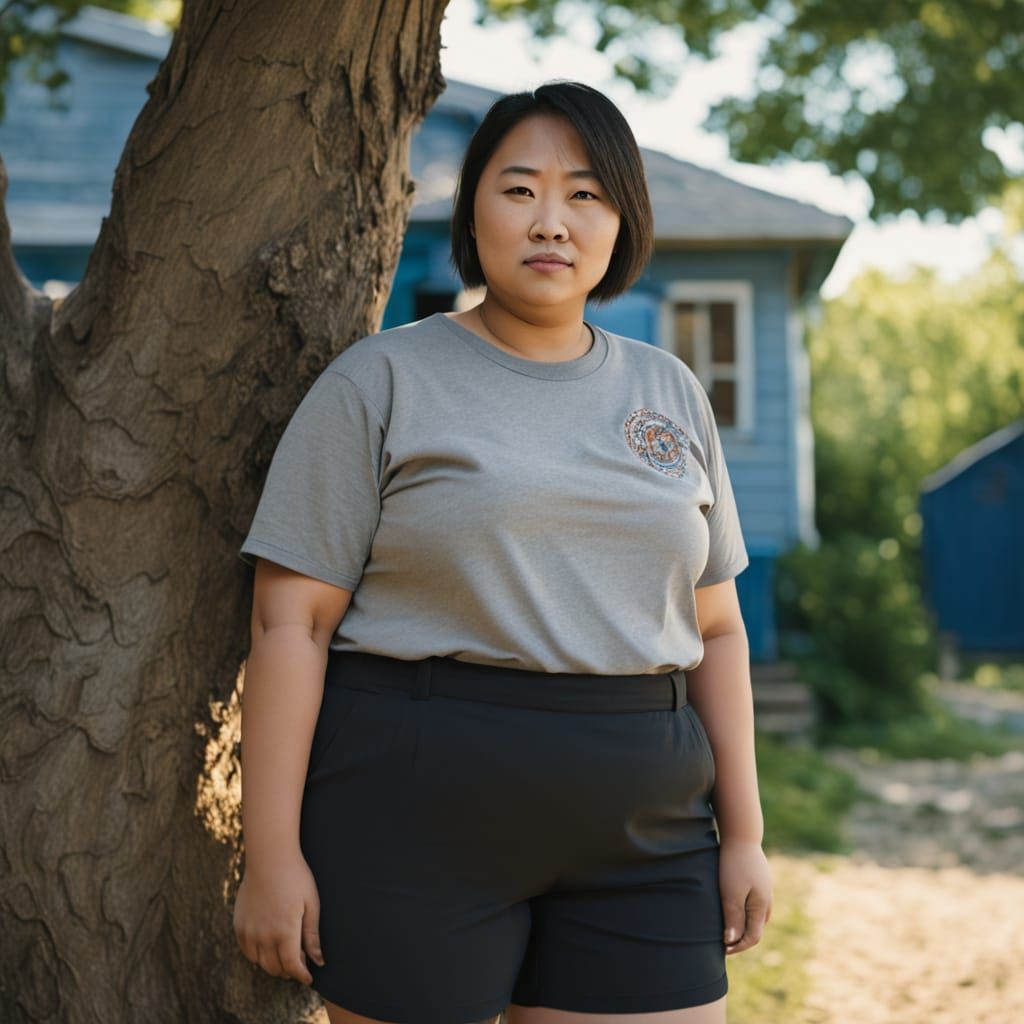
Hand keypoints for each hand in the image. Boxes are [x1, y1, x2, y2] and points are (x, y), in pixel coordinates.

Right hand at [233, 851, 324, 984]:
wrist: (270, 859)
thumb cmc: (296, 878)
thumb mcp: (311, 905)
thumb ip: (312, 936)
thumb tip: (318, 961)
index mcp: (285, 931)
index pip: (292, 966)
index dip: (301, 975)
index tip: (309, 978)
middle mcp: (264, 935)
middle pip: (276, 967)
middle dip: (289, 970)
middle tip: (299, 963)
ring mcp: (249, 931)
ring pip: (260, 963)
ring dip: (274, 965)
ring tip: (285, 956)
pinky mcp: (239, 925)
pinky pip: (247, 952)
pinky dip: (258, 956)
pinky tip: (268, 948)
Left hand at [718, 838, 772, 954]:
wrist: (741, 836)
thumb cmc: (734, 865)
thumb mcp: (731, 893)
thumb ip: (734, 918)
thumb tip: (732, 941)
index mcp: (761, 907)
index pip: (753, 937)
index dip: (738, 947)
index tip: (722, 949)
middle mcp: (766, 901)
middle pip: (756, 929)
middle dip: (741, 938)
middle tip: (722, 942)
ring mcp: (764, 890)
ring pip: (755, 917)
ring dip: (742, 925)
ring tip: (725, 927)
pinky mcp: (758, 881)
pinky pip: (753, 904)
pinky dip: (743, 912)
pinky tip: (731, 908)